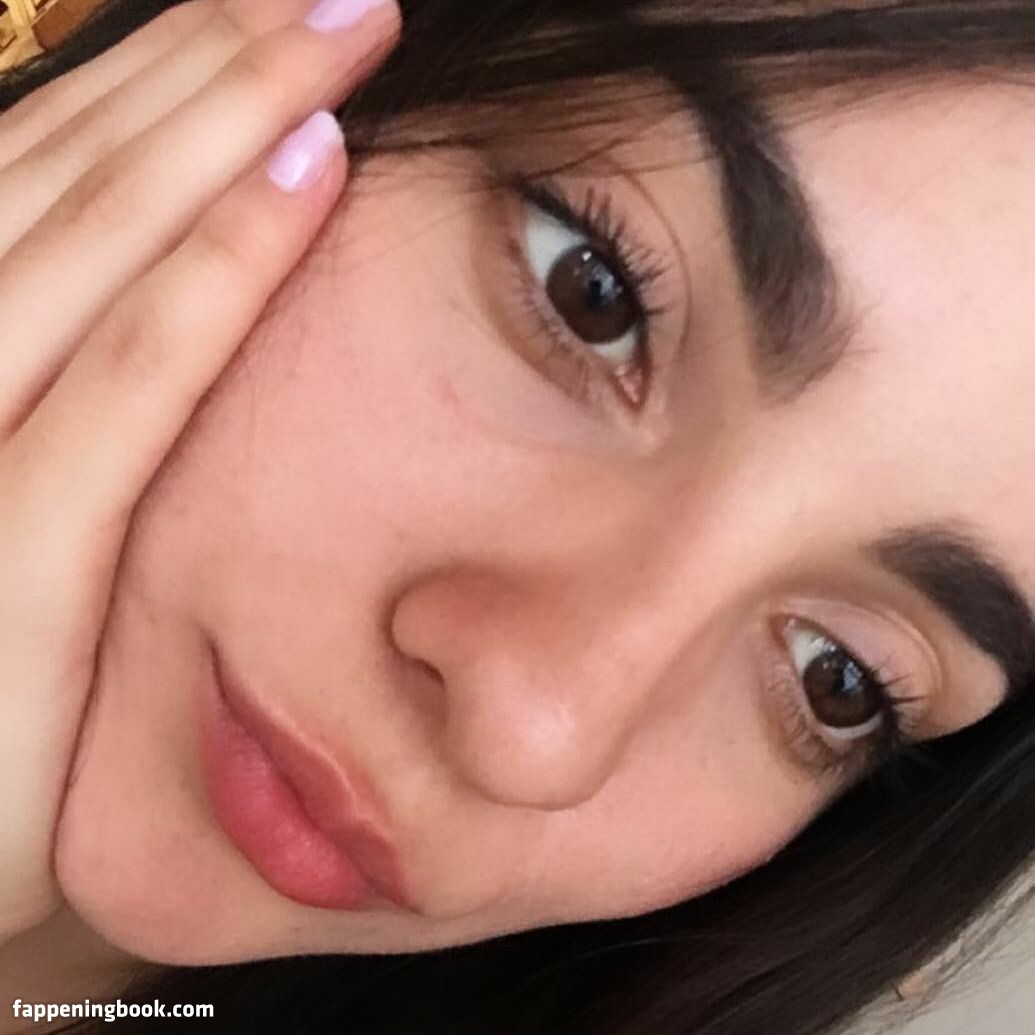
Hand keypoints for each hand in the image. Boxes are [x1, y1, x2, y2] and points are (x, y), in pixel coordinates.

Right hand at [0, 0, 400, 943]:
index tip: (255, 23)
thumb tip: (121, 292)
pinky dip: (212, 272)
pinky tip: (307, 177)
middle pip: (64, 170)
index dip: (148, 84)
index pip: (36, 179)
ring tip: (333, 27)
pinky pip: (127, 381)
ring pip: (91, 237)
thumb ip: (39, 401)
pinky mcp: (3, 558)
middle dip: (199, 59)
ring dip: (220, 117)